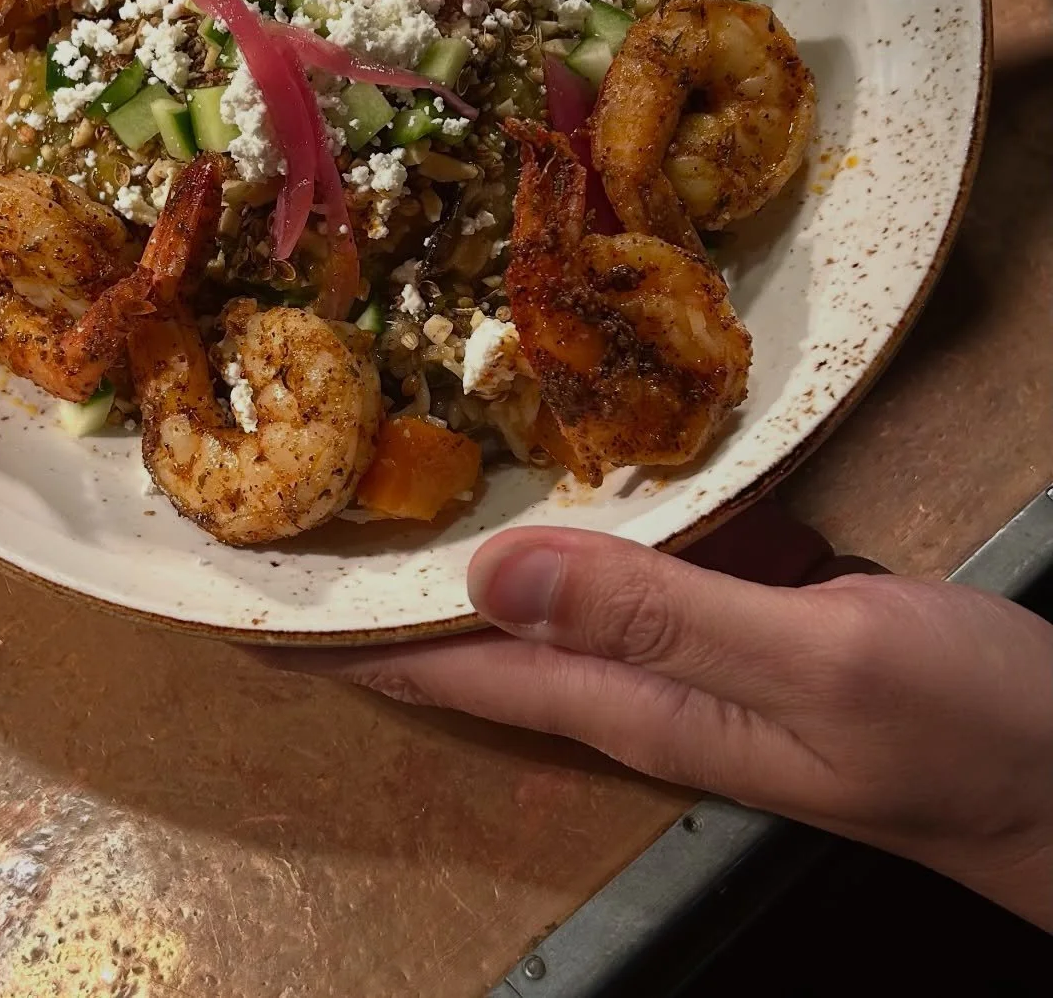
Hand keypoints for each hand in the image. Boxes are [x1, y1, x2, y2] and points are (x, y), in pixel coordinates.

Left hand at [273, 508, 1052, 928]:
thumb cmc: (960, 729)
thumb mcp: (815, 663)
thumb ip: (659, 616)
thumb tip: (494, 575)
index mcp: (634, 700)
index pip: (449, 668)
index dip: (347, 636)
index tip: (249, 603)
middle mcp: (641, 683)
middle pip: (473, 638)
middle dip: (377, 592)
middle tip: (289, 523)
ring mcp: (695, 652)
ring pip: (541, 597)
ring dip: (454, 557)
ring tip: (376, 492)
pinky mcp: (748, 617)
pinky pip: (621, 568)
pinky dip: (561, 528)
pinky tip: (548, 481)